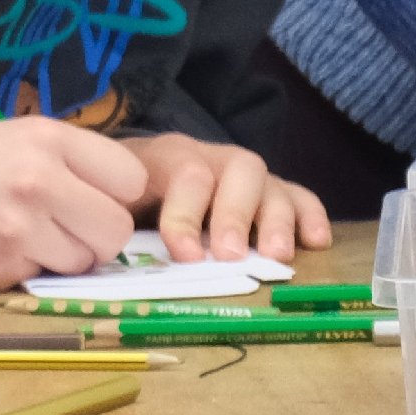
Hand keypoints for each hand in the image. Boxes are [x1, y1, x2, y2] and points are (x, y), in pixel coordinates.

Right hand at [0, 117, 149, 288]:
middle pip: (117, 227)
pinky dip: (28, 273)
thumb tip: (116, 194)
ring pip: (85, 260)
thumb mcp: (6, 139)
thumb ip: (63, 162)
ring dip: (63, 259)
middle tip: (62, 231)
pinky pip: (43, 278)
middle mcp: (42, 177)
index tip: (93, 201)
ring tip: (21, 240)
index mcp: (48, 136)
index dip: (116, 196)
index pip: (131, 178)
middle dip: (96, 237)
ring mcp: (21, 224)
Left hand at [126, 131, 331, 263]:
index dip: (185, 214)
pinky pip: (299, 196)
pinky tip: (317, 243)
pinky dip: (310, 217)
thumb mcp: (106, 201)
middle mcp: (215, 159)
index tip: (183, 255)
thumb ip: (107, 220)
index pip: (186, 173)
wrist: (133, 174)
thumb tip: (99, 252)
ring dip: (277, 220)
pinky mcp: (271, 192)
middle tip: (231, 255)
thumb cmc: (121, 198)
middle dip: (236, 214)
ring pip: (271, 183)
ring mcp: (247, 176)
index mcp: (168, 157)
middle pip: (239, 170)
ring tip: (277, 257)